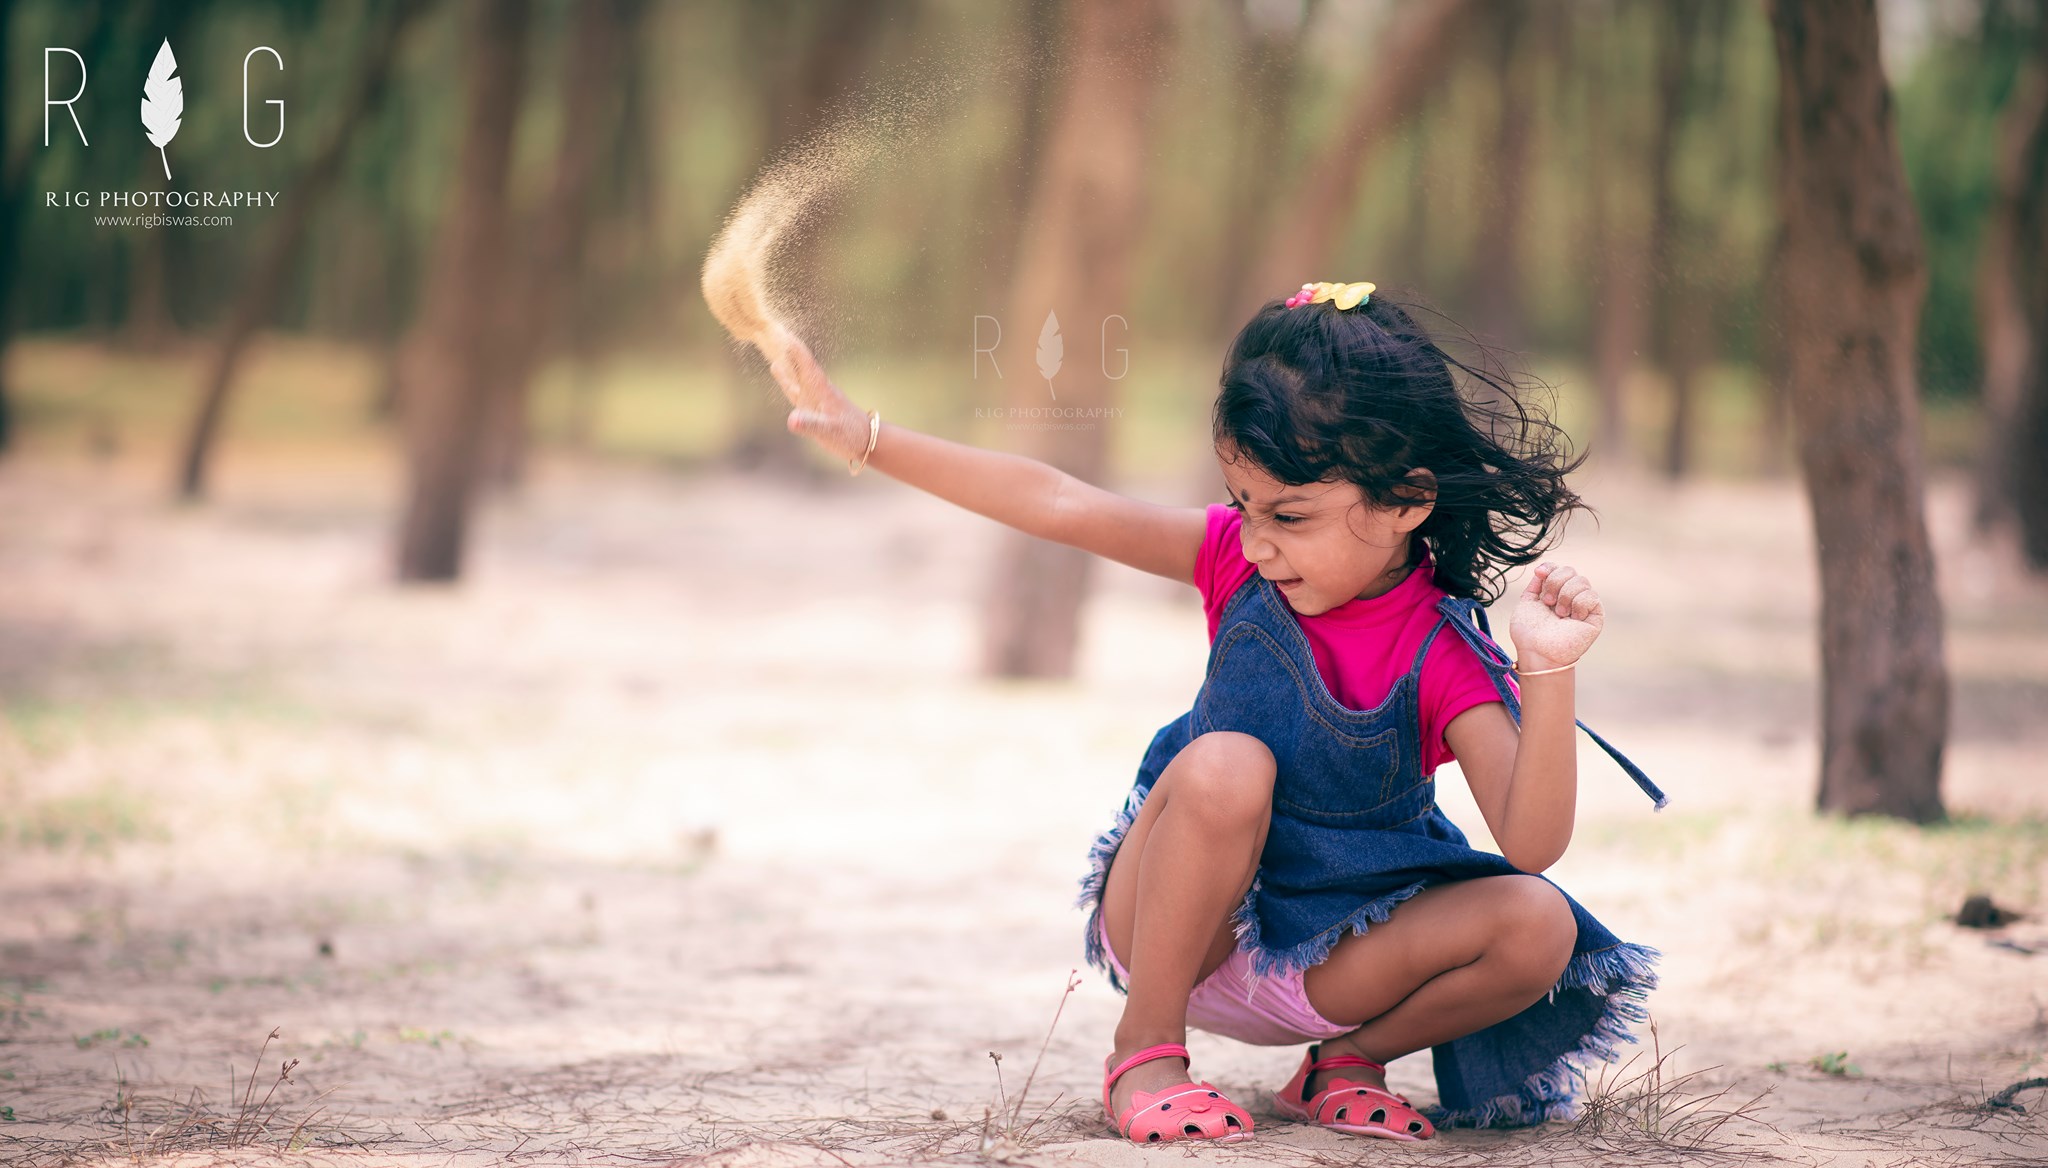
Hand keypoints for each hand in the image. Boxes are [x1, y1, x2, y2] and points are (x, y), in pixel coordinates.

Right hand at [767, 333, 870, 463]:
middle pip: (798, 364)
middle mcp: (816, 389)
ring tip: (770, 343)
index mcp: (822, 390)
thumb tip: (792, 419)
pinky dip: (784, 375)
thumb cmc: (850, 435)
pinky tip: (778, 368)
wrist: (866, 440)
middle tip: (771, 330)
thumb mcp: (829, 431)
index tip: (783, 332)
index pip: (807, 364)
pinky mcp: (812, 405)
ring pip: (795, 373)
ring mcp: (814, 397)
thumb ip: (811, 424)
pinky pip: (794, 386)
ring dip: (783, 358)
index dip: (795, 349)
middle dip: (786, 348)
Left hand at [1507, 563, 1602, 671]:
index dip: (1550, 568)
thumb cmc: (1529, 632)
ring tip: (1558, 614)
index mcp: (1555, 592)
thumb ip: (1536, 583)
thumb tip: (1543, 568)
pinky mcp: (1595, 615)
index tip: (1539, 573)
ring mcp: (1583, 605)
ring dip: (1565, 595)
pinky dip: (1578, 604)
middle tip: (1547, 602)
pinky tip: (1572, 617)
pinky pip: (1591, 596)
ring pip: (1581, 581)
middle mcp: (1570, 596)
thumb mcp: (1527, 601)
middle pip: (1570, 570)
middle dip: (1555, 582)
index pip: (1559, 569)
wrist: (1536, 651)